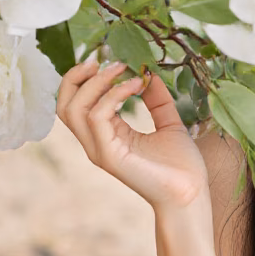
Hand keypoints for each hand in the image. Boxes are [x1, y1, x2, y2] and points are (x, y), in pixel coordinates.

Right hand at [55, 57, 210, 211]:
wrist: (190, 195)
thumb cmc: (181, 166)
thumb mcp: (169, 123)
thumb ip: (157, 100)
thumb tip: (149, 74)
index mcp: (106, 134)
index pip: (75, 102)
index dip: (84, 78)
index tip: (108, 60)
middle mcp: (96, 142)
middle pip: (64, 104)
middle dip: (76, 77)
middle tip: (103, 61)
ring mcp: (99, 150)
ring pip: (73, 109)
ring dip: (97, 83)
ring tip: (123, 70)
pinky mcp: (109, 156)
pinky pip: (97, 118)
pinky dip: (114, 96)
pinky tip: (136, 86)